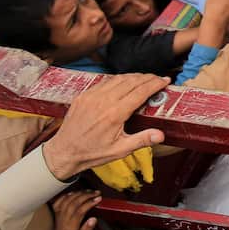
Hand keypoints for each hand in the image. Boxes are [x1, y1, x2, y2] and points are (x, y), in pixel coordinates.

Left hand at [40, 74, 168, 179]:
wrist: (64, 152)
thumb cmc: (92, 153)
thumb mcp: (120, 150)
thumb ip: (142, 140)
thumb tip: (161, 134)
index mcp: (115, 113)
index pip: (140, 91)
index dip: (155, 84)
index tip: (165, 80)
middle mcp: (103, 100)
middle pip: (131, 81)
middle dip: (147, 77)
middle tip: (157, 78)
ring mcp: (92, 96)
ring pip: (117, 78)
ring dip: (133, 76)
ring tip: (143, 79)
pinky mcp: (83, 95)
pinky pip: (104, 81)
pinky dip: (117, 79)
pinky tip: (123, 83)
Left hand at [49, 190, 100, 229]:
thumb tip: (94, 219)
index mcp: (70, 227)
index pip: (79, 211)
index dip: (89, 203)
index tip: (99, 198)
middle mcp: (63, 219)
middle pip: (73, 203)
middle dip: (86, 195)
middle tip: (97, 193)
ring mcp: (59, 216)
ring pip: (67, 200)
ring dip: (78, 193)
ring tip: (89, 191)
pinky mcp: (56, 214)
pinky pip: (59, 202)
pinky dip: (66, 195)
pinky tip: (74, 193)